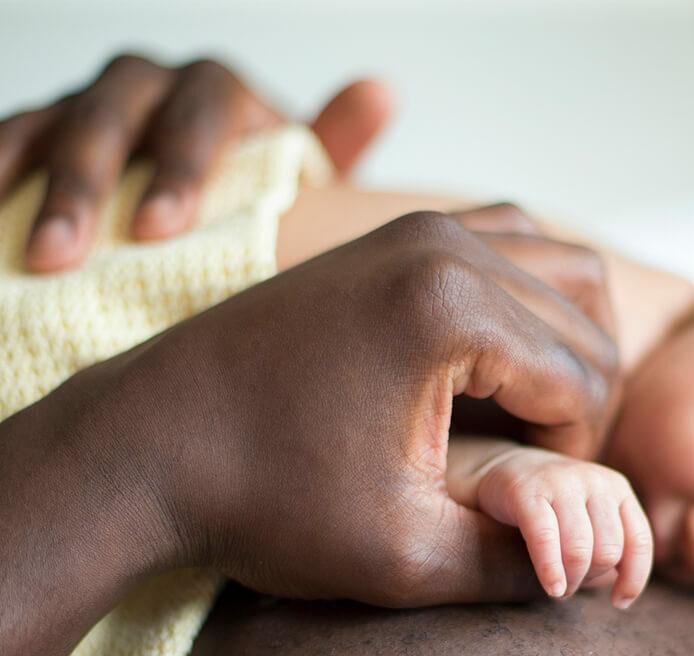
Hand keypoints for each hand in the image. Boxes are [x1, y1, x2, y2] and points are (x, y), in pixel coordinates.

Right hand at [0, 54, 392, 271]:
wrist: (213, 201)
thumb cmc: (262, 196)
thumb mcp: (303, 175)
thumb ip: (333, 141)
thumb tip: (381, 90)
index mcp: (218, 95)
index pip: (202, 108)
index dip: (177, 162)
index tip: (157, 229)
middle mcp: (151, 88)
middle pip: (114, 110)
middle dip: (86, 179)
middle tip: (67, 254)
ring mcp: (91, 106)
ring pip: (52, 122)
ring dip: (31, 182)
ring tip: (23, 254)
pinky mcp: (41, 131)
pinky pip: (7, 138)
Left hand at [99, 211, 617, 605]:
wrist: (148, 447)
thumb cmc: (263, 501)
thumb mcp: (402, 557)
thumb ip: (513, 566)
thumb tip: (589, 569)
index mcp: (451, 309)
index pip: (585, 382)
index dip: (578, 459)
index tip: (530, 504)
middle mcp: (443, 244)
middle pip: (586, 322)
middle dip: (584, 405)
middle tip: (537, 469)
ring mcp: (414, 228)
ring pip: (563, 268)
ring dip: (570, 346)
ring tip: (529, 417)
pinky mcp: (391, 235)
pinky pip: (508, 244)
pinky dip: (531, 303)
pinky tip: (496, 367)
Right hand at [475, 446, 652, 607]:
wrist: (504, 470)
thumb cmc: (553, 507)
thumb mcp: (590, 517)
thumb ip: (609, 547)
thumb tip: (624, 595)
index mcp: (617, 488)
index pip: (639, 541)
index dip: (634, 579)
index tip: (619, 603)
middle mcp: (595, 481)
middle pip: (608, 551)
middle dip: (591, 578)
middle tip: (572, 585)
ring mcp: (561, 483)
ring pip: (579, 550)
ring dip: (571, 581)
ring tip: (559, 589)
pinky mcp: (527, 492)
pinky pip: (545, 539)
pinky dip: (550, 570)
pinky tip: (552, 587)